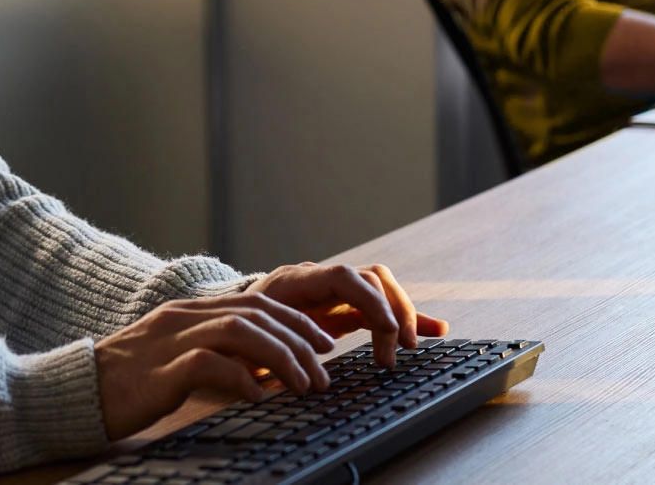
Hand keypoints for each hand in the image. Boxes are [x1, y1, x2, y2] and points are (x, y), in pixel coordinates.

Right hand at [93, 293, 335, 438]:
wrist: (75, 390)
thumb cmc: (127, 382)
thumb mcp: (175, 358)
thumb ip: (211, 353)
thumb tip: (262, 369)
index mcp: (187, 312)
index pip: (255, 302)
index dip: (296, 321)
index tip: (323, 344)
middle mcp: (181, 318)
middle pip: (256, 313)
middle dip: (299, 341)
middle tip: (323, 372)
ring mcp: (169, 341)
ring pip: (240, 330)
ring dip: (281, 356)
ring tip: (303, 385)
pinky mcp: (159, 370)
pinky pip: (209, 364)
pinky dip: (241, 378)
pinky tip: (258, 396)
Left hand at [247, 262, 449, 366]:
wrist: (219, 326)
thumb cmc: (230, 338)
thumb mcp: (245, 344)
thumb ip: (269, 352)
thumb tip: (296, 376)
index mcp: (292, 283)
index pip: (344, 277)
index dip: (371, 300)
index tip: (388, 332)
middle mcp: (315, 281)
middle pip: (370, 279)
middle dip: (393, 311)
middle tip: (401, 350)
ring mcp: (329, 293)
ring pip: (379, 290)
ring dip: (402, 315)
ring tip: (413, 346)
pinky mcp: (339, 309)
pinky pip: (377, 308)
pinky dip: (404, 320)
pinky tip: (435, 331)